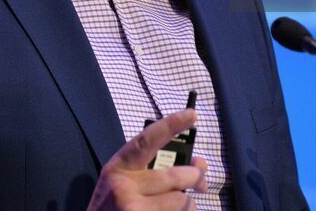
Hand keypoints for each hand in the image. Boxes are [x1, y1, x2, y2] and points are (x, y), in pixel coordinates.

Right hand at [87, 108, 208, 209]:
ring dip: (187, 203)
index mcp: (119, 167)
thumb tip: (200, 164)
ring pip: (181, 201)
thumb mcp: (127, 181)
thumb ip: (158, 168)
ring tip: (174, 205)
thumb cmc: (115, 206)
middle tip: (200, 182)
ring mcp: (133, 209)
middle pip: (176, 176)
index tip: (191, 114)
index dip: (170, 125)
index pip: (147, 141)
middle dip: (195, 178)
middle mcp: (123, 187)